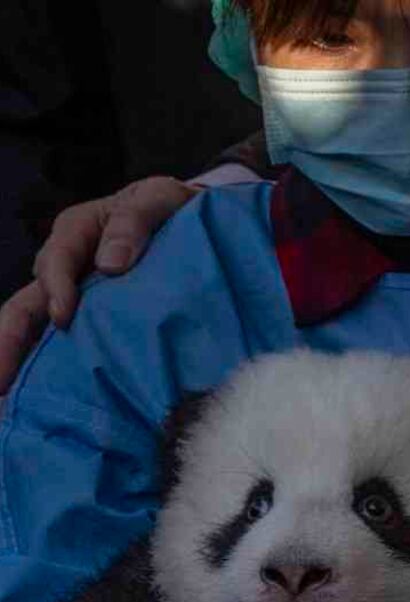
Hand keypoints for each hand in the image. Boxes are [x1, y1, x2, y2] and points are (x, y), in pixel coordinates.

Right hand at [0, 176, 197, 392]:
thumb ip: (134, 221)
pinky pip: (65, 345)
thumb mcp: (157, 199)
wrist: (197, 224)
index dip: (57, 288)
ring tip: (8, 399)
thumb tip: (110, 264)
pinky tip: (42, 400)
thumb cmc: (171, 208)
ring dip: (19, 363)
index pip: (55, 262)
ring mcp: (75, 297)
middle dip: (7, 342)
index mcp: (77, 232)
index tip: (65, 317)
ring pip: (36, 330)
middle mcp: (66, 267)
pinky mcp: (92, 321)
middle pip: (26, 305)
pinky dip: (49, 370)